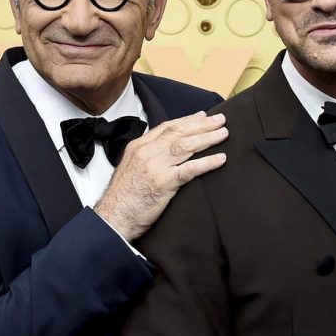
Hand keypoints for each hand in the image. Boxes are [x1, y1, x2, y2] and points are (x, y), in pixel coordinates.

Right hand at [95, 111, 227, 239]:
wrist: (112, 218)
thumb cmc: (123, 198)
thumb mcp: (131, 168)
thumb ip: (146, 157)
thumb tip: (164, 150)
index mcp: (138, 147)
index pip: (166, 127)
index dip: (187, 120)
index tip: (202, 116)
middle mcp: (146, 152)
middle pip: (179, 132)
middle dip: (202, 125)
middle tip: (220, 120)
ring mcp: (155, 167)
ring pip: (186, 146)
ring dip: (208, 138)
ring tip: (223, 134)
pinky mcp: (163, 183)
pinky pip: (190, 169)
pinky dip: (207, 162)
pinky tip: (220, 159)